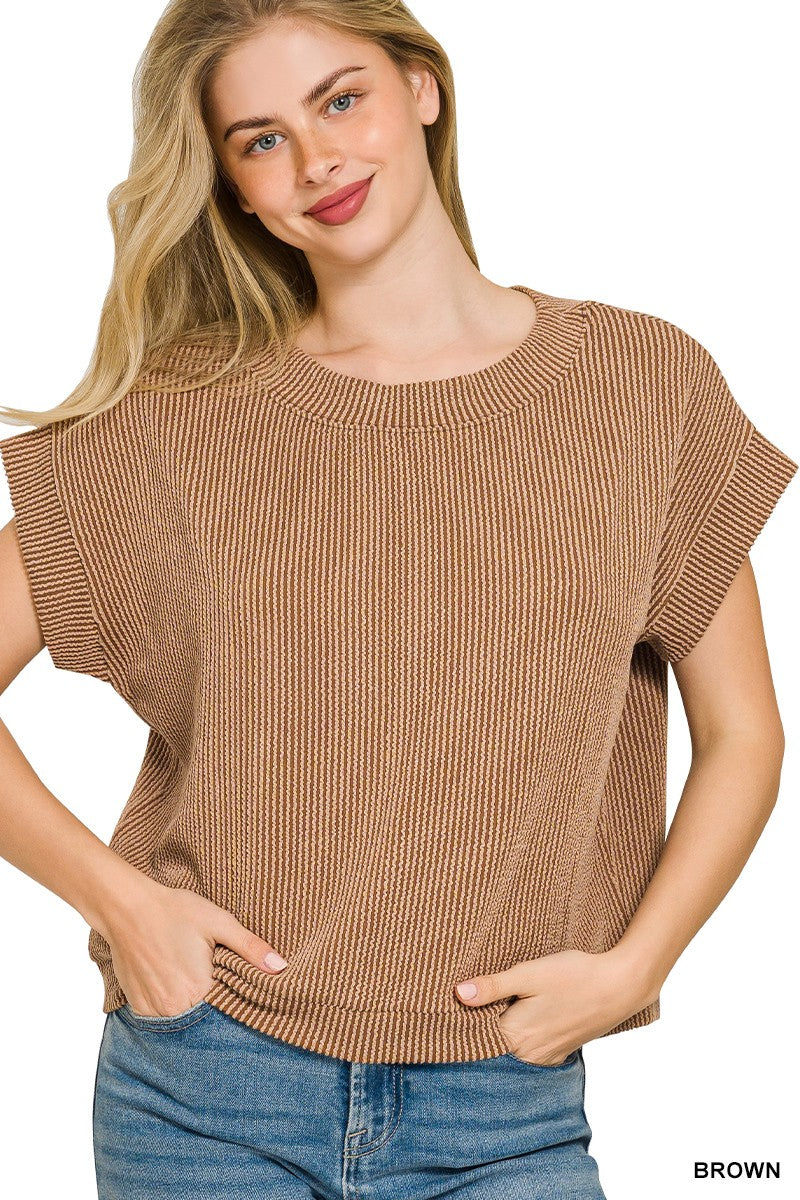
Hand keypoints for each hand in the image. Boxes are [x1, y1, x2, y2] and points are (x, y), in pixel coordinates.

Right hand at [103, 880, 288, 1017]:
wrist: (128, 908)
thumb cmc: (176, 911)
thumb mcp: (219, 922)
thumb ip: (250, 948)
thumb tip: (281, 967)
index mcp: (198, 990)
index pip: (228, 1010)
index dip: (236, 1000)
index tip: (237, 986)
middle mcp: (174, 1008)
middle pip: (204, 1019)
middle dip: (214, 1007)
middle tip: (211, 978)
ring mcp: (153, 1010)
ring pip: (183, 1020)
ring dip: (192, 1008)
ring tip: (192, 980)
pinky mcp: (138, 1007)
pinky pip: (162, 1017)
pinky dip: (171, 1007)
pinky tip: (174, 983)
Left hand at [454, 948, 654, 1064]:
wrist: (619, 986)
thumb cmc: (573, 976)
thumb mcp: (528, 974)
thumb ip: (492, 987)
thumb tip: (458, 994)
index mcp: (516, 1038)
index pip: (475, 1035)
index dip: (464, 1017)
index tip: (454, 1000)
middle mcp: (529, 1056)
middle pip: (493, 1043)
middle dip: (482, 1023)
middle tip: (474, 997)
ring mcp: (546, 1057)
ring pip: (512, 1047)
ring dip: (503, 1028)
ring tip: (502, 1003)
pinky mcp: (560, 1051)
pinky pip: (530, 1049)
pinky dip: (523, 1035)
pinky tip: (525, 1013)